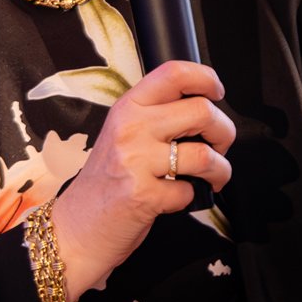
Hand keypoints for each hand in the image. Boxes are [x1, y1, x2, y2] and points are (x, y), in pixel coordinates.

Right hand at [49, 60, 236, 293]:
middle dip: (224, 132)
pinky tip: (177, 197)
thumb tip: (205, 107)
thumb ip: (156, 116)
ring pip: (204, 154)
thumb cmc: (108, 181)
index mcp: (128, 107)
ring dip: (220, 170)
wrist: (77, 227)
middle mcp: (131, 129)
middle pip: (202, 111)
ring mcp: (135, 162)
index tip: (217, 92)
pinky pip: (190, 191)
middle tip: (219, 146)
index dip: (206, 79)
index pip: (174, 73)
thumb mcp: (124, 135)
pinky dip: (192, 197)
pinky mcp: (143, 196)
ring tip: (212, 177)